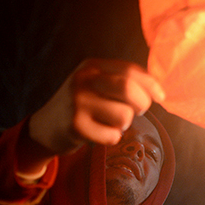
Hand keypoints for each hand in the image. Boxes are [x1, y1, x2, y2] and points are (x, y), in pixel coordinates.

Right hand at [22, 59, 164, 173]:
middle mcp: (83, 80)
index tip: (161, 97)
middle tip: (136, 112)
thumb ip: (122, 82)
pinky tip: (97, 134)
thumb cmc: (82, 107)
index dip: (151, 84)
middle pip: (129, 90)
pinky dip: (111, 138)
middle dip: (142, 105)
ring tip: (109, 122)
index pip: (130, 70)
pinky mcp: (76, 126)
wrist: (44, 128)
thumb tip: (158, 91)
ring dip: (124, 124)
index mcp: (92, 67)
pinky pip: (113, 136)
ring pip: (124, 116)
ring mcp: (78, 102)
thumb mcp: (96, 85)